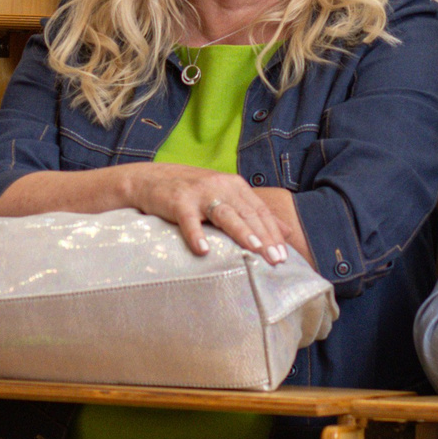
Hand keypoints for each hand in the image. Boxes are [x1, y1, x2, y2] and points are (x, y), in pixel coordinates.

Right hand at [121, 162, 299, 263]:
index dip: (273, 233)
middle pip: (247, 213)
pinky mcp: (178, 201)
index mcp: (235, 186)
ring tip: (254, 248)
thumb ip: (255, 212)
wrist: (149, 179)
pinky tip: (203, 250)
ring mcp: (199, 193)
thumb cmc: (192, 192)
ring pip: (225, 213)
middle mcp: (220, 186)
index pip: (260, 211)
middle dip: (264, 236)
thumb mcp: (225, 196)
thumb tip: (288, 231)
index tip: (284, 255)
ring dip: (241, 231)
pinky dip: (196, 234)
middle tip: (276, 259)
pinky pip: (188, 220)